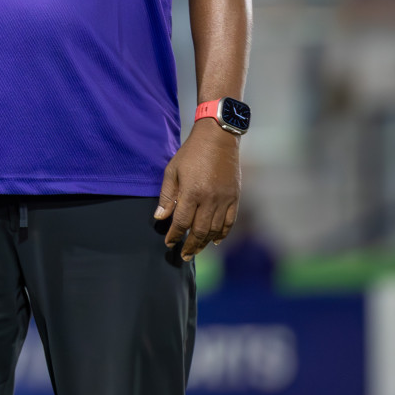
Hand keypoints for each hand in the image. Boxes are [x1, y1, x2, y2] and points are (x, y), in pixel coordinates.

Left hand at [156, 119, 240, 260]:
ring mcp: (224, 199)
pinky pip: (230, 222)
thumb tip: (160, 218)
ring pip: (215, 229)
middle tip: (183, 255)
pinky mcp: (235, 197)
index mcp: (192, 192)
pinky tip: (215, 241)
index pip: (181, 222)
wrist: (218, 139)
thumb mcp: (172, 171)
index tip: (169, 243)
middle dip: (190, 245)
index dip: (174, 235)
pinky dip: (223, 234)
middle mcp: (210, 199)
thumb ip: (167, 196)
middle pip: (200, 230)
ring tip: (196, 250)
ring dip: (205, 243)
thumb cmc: (191, 153)